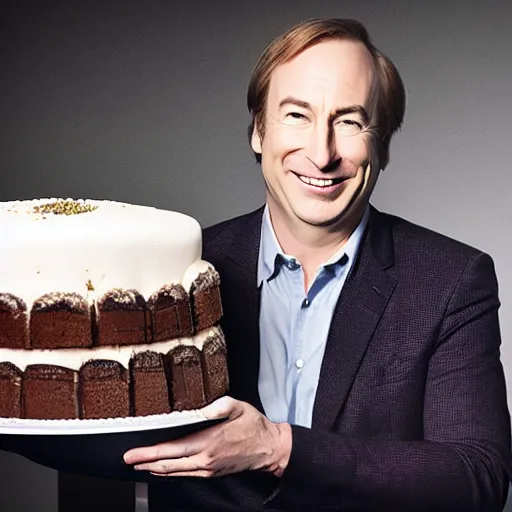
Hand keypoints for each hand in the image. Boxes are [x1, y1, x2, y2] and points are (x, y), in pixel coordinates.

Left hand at [123, 396, 291, 477]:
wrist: (269, 449)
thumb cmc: (254, 427)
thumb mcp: (238, 407)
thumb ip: (219, 405)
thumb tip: (201, 409)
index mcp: (210, 442)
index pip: (172, 450)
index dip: (150, 452)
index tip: (133, 452)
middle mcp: (206, 459)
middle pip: (168, 464)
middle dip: (145, 461)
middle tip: (128, 459)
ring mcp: (208, 468)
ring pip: (175, 471)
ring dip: (155, 468)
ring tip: (140, 463)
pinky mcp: (212, 472)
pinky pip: (185, 474)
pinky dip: (170, 471)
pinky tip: (163, 468)